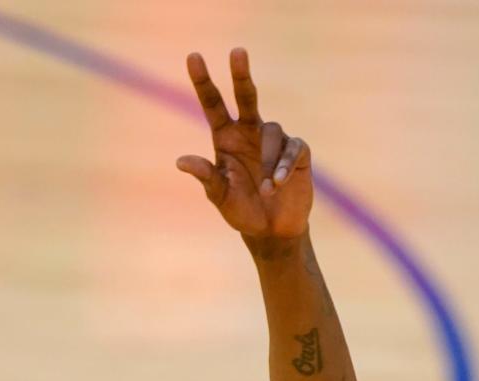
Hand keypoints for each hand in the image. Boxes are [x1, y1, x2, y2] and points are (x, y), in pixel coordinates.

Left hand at [176, 48, 312, 239]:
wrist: (273, 232)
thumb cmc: (242, 212)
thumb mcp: (221, 197)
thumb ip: (206, 177)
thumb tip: (180, 161)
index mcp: (226, 138)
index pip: (213, 104)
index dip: (203, 81)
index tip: (193, 56)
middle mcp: (250, 132)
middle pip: (246, 96)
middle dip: (241, 75)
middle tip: (237, 51)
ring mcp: (275, 141)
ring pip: (272, 133)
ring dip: (268, 162)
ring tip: (265, 190)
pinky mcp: (297, 152)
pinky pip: (292, 149)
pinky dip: (284, 166)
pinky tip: (277, 185)